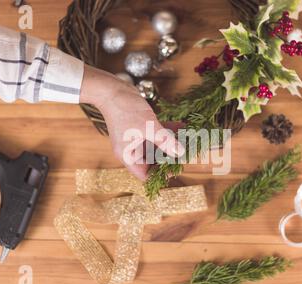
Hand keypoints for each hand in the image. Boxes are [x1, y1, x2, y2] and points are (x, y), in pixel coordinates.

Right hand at [79, 65, 182, 180]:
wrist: (113, 89)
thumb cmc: (125, 110)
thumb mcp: (149, 127)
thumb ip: (165, 141)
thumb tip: (180, 153)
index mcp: (129, 155)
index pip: (144, 175)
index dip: (159, 176)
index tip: (175, 170)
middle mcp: (132, 150)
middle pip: (153, 162)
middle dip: (169, 159)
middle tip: (186, 156)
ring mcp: (136, 138)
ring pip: (157, 147)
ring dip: (171, 143)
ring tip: (188, 141)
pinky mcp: (141, 128)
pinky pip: (157, 134)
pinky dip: (168, 131)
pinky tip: (183, 126)